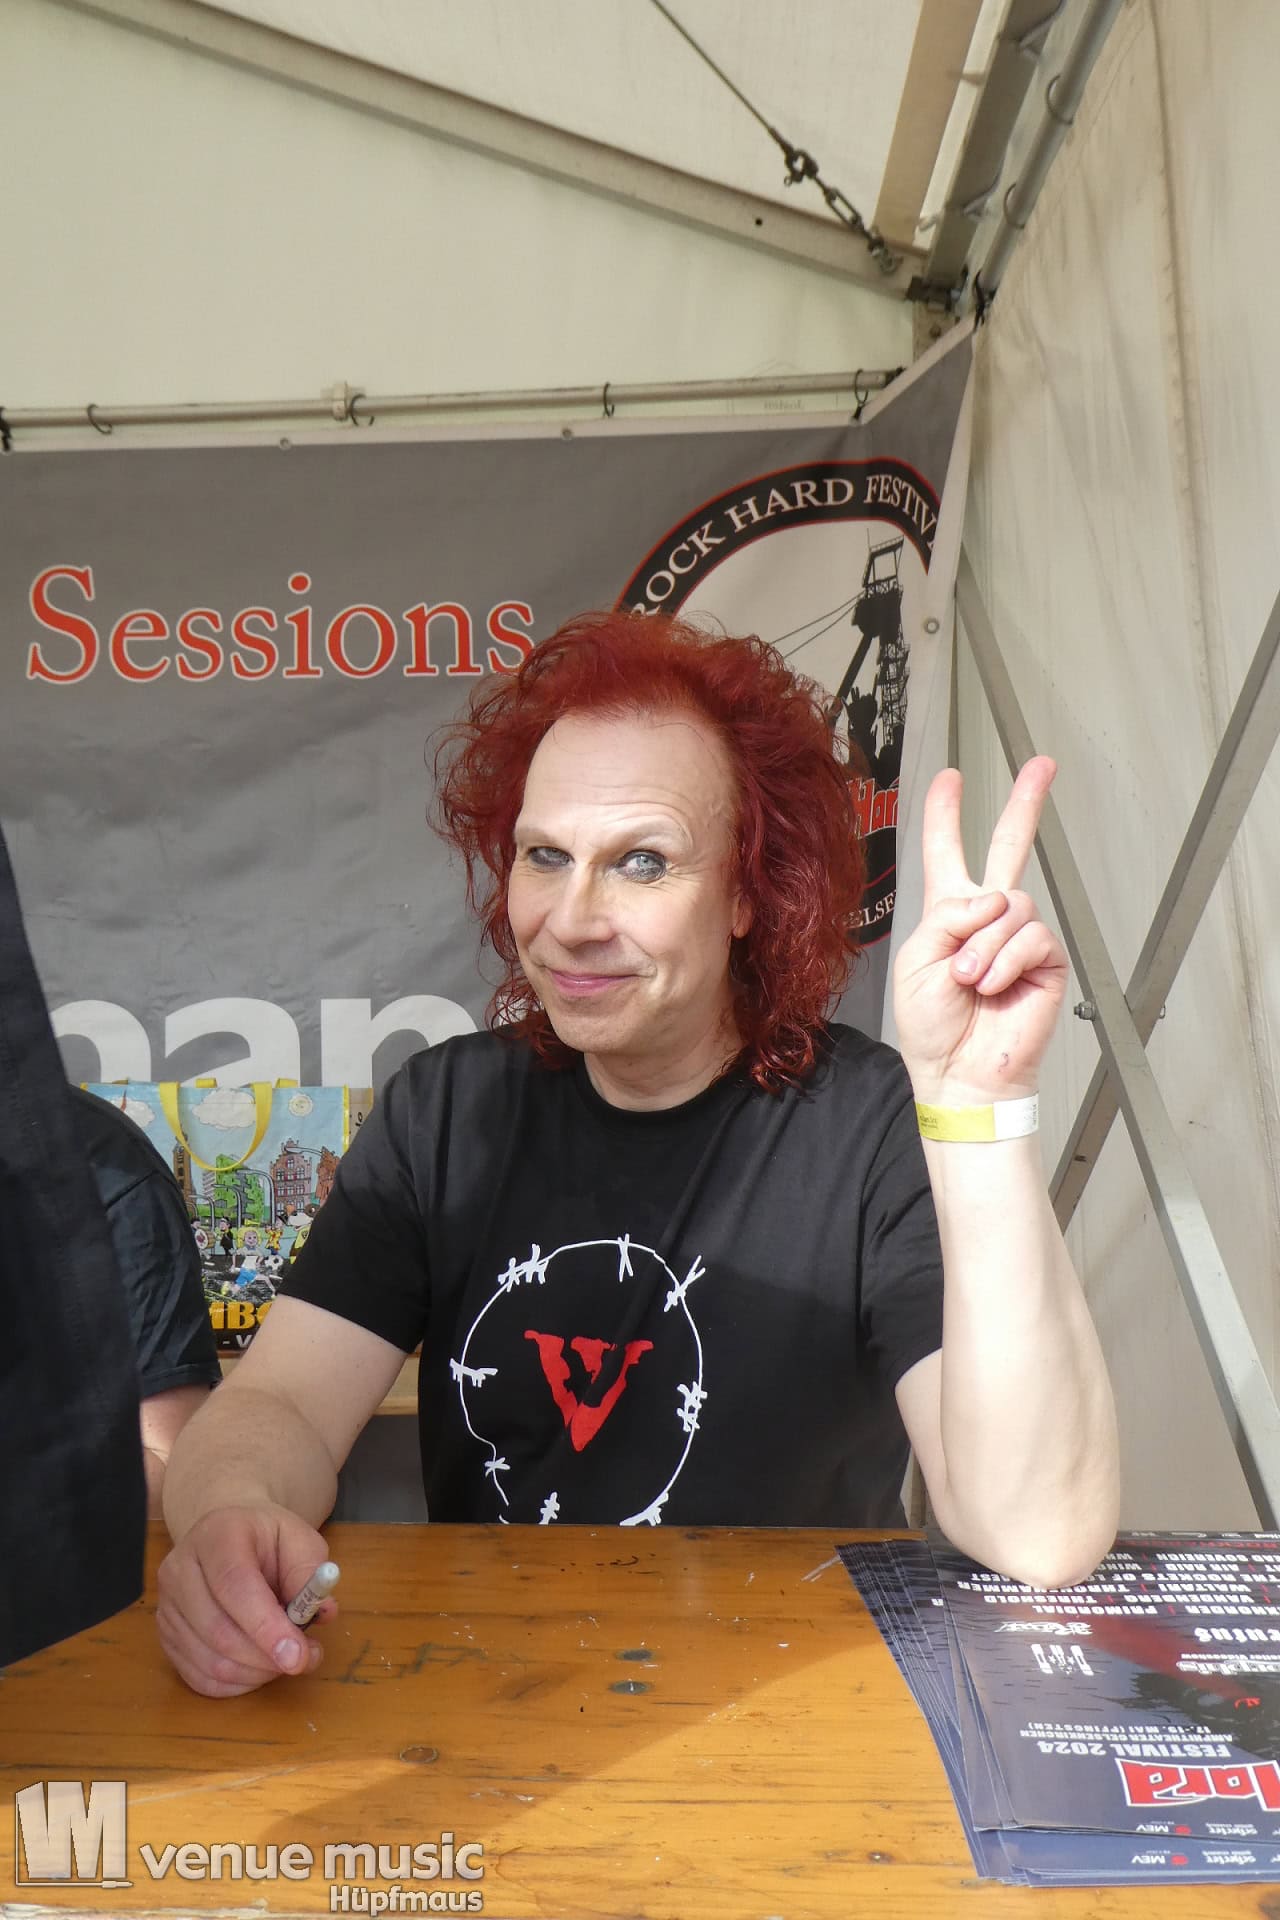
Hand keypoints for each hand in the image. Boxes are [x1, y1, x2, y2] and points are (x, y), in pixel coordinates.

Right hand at [155, 1505, 336, 1697]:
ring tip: (287, 1657)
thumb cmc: (266, 1540)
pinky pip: (200, 1679)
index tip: (297, 1655)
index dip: (266, 1626)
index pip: (234, 1585)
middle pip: (218, 1631)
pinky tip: (261, 1667)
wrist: (227, 1536)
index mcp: (216, 1534)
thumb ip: (309, 1572)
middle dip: (267, 1657)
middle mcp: (180, 1569)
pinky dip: (238, 1684)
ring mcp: (166, 1607)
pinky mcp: (165, 1637)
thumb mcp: (299, 1539)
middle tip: (305, 1659)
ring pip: (210, 1662)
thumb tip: (321, 1613)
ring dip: (257, 1673)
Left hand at [893, 756, 1067, 1104]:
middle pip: (1010, 847)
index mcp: (949, 913)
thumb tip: (996, 900)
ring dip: (984, 946)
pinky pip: (1030, 936)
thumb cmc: (932, 1026)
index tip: (949, 779)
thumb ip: (949, 917)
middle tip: (1043, 765)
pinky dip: (1005, 962)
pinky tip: (993, 987)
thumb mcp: (918, 960)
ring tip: (971, 981)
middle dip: (1026, 803)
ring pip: (1011, 906)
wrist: (959, 1074)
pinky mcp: (1045, 960)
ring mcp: (1018, 937)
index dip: (946, 815)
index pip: (947, 852)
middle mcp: (987, 918)